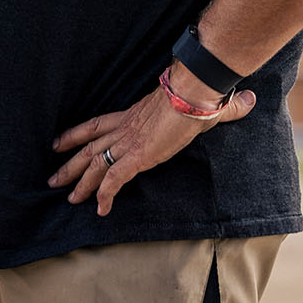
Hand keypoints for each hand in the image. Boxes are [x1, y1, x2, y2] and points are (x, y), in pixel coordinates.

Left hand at [51, 69, 256, 215]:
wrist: (194, 93)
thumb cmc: (199, 94)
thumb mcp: (206, 103)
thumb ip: (224, 107)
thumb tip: (248, 100)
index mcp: (132, 115)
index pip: (95, 126)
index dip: (74, 135)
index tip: (57, 144)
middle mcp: (124, 130)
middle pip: (88, 148)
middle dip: (69, 165)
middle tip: (54, 180)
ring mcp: (129, 144)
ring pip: (95, 166)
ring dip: (81, 184)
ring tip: (69, 199)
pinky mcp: (138, 157)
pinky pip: (114, 180)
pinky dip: (105, 195)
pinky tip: (100, 209)